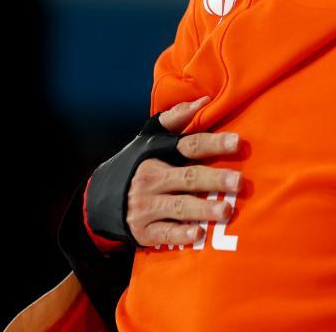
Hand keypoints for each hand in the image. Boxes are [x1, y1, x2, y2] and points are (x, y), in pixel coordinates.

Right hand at [125, 97, 242, 246]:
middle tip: (239, 181)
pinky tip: (198, 234)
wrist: (97, 201)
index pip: (189, 146)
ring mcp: (146, 207)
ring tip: (227, 210)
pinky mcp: (144, 231)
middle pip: (188, 178)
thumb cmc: (136, 164)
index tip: (238, 142)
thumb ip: (176, 119)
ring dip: (204, 209)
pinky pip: (165, 234)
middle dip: (215, 179)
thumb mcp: (150, 139)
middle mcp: (151, 179)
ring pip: (180, 207)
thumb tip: (205, 100)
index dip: (214, 144)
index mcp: (158, 154)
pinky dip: (181, 235)